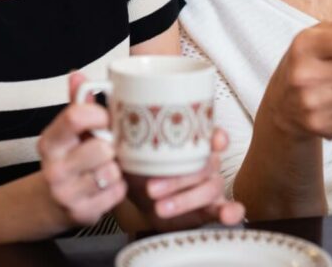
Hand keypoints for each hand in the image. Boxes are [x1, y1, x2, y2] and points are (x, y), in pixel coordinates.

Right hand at [37, 73, 126, 226]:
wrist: (52, 201)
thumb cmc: (68, 157)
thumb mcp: (67, 131)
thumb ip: (76, 103)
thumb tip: (77, 74)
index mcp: (49, 142)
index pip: (76, 117)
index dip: (100, 114)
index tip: (108, 118)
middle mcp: (54, 168)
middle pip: (100, 148)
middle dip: (111, 146)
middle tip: (111, 146)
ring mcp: (66, 193)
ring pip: (111, 172)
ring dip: (116, 168)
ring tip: (110, 165)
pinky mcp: (82, 213)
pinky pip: (117, 193)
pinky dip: (119, 188)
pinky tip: (110, 184)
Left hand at [125, 128, 245, 230]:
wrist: (142, 200)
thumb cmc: (141, 169)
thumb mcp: (130, 152)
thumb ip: (123, 136)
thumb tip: (102, 115)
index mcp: (191, 143)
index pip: (211, 134)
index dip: (216, 136)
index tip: (214, 140)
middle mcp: (205, 161)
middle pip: (204, 165)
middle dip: (178, 178)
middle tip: (151, 188)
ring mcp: (210, 183)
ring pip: (210, 187)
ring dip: (185, 199)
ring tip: (160, 207)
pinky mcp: (210, 207)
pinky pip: (226, 208)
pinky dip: (230, 212)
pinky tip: (227, 216)